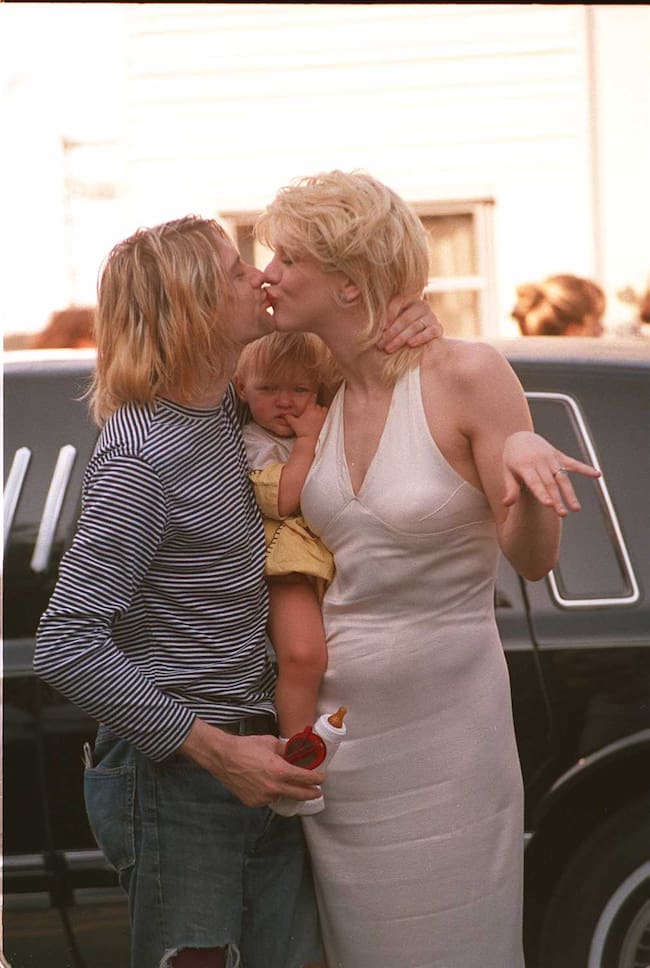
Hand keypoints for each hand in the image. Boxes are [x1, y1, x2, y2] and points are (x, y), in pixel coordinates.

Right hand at [180, 718, 324, 807]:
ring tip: (288, 784)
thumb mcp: (270, 743)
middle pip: (300, 794)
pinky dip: (272, 793)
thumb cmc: (246, 747)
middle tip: (317, 791)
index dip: (316, 779)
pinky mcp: (254, 802)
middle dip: (311, 793)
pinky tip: (268, 784)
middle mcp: (274, 787)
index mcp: (280, 771)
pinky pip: (268, 799)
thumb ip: (285, 750)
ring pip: (283, 796)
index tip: (321, 778)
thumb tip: (295, 752)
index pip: (306, 778)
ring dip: (288, 791)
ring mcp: (264, 797)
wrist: (224, 757)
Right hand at [285, 397, 327, 440]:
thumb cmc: (302, 431)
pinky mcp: (327, 421)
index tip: (314, 394)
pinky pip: (328, 415)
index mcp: (310, 409)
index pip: (313, 399)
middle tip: (312, 412)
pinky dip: (325, 416)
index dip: (313, 396)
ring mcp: (324, 416)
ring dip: (322, 410)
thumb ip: (288, 417)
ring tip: (319, 415)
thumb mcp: (293, 423)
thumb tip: (284, 414)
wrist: (310, 439)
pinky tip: (322, 419)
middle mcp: (318, 411)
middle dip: (316, 407)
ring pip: (324, 409)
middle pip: (318, 405)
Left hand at [377, 295, 442, 352]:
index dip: (388, 314)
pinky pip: (430, 332)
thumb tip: (358, 299)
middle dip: (391, 333)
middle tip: (380, 344)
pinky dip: (420, 338)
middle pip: (405, 318)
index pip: (398, 302)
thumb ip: (380, 314)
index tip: (380, 327)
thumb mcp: (391, 319)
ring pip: (415, 326)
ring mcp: (431, 316)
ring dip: (400, 339)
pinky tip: (411, 344)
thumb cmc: (400, 329)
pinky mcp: (438, 328)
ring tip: (389, 348)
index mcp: (409, 298)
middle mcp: (421, 305)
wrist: (423, 339)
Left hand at [502, 431, 601, 516]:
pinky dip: (585, 468)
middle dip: (557, 499)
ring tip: (576, 508)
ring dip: (570, 493)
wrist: (520, 437)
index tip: (549, 505)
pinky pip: (573, 463)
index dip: (542, 494)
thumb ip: (510, 488)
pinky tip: (597, 474)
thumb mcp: (507, 471)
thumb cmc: (512, 458)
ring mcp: (551, 458)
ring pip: (562, 477)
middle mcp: (539, 461)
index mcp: (525, 466)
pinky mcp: (559, 455)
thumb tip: (506, 504)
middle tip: (562, 514)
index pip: (535, 482)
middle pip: (550, 483)